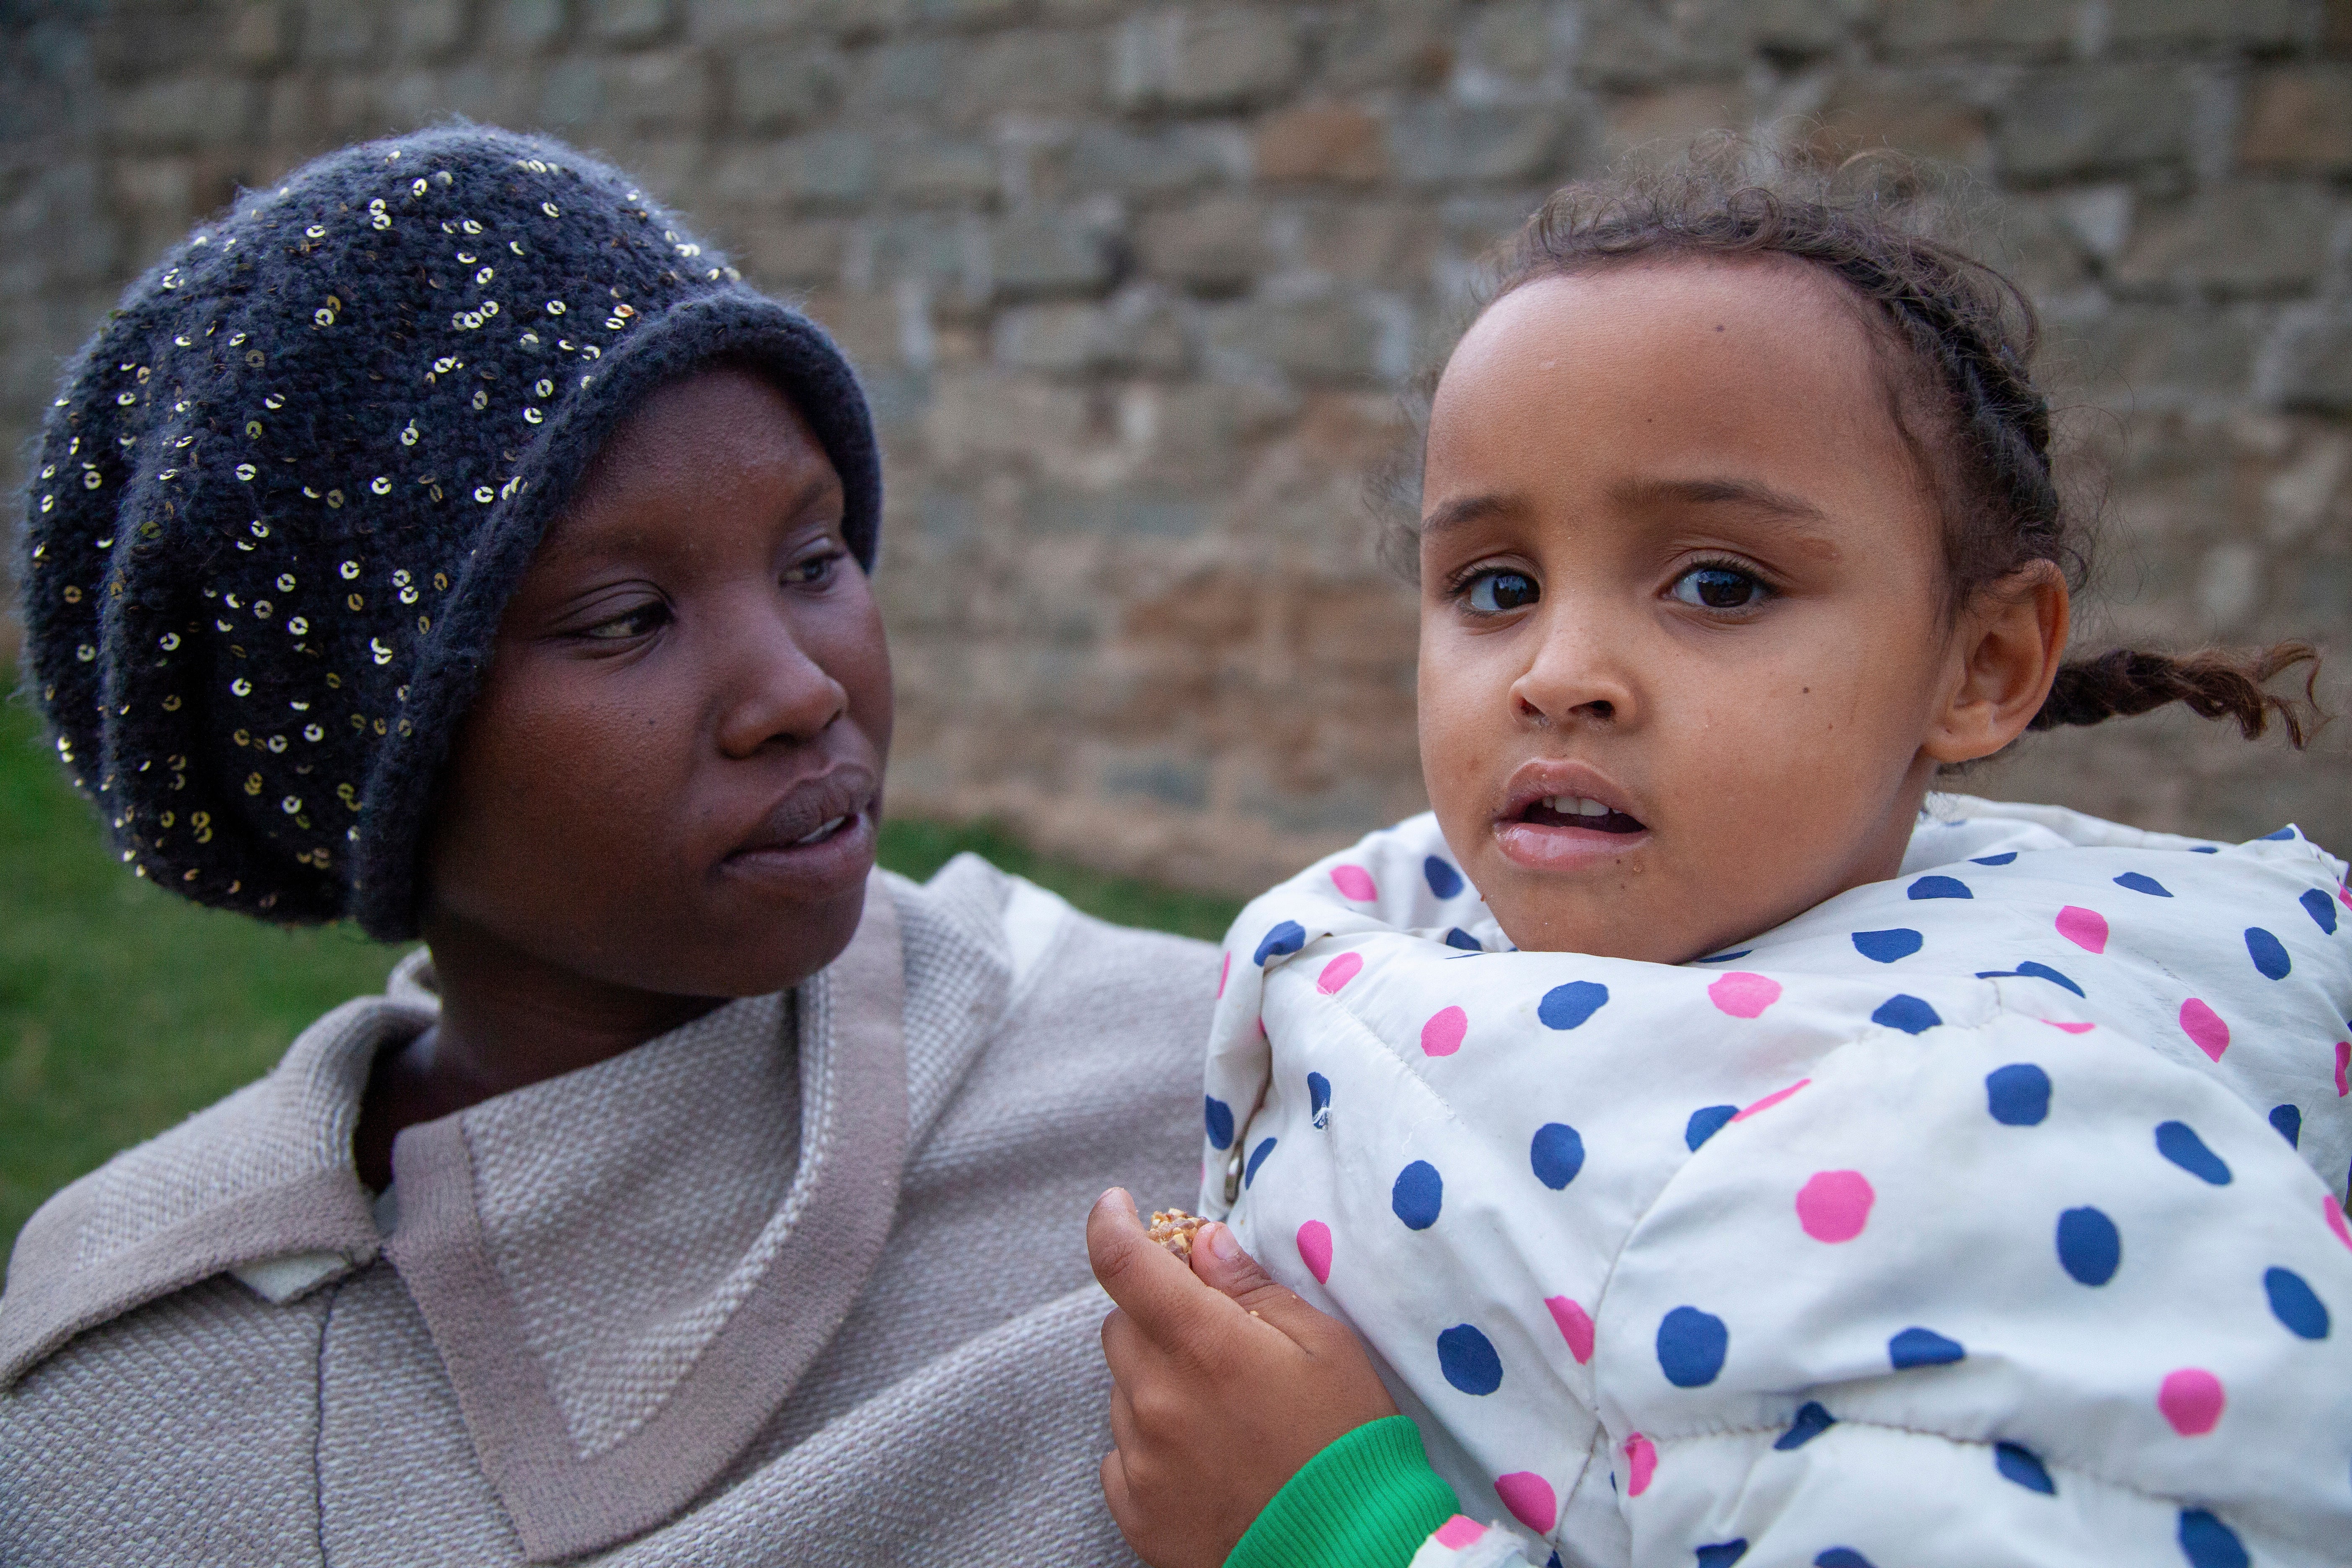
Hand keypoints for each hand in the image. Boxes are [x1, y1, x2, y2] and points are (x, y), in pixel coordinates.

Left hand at [1089, 1188, 1400, 1567]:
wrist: (1351, 1553)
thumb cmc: (1347, 1445)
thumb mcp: (1325, 1349)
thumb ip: (1255, 1290)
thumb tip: (1205, 1244)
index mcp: (1204, 1345)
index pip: (1122, 1263)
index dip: (1110, 1223)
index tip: (1116, 1208)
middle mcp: (1158, 1399)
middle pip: (1121, 1327)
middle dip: (1158, 1319)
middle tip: (1214, 1342)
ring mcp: (1142, 1460)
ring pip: (1124, 1391)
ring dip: (1159, 1385)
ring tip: (1225, 1417)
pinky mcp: (1136, 1510)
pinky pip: (1122, 1455)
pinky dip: (1153, 1447)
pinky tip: (1207, 1462)